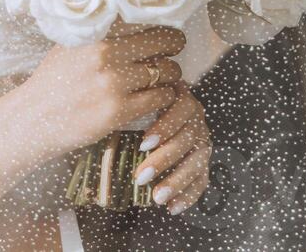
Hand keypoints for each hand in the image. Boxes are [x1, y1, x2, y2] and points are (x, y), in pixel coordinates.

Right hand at [15, 22, 185, 156]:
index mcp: (95, 32)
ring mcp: (113, 82)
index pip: (146, 18)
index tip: (166, 35)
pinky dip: (164, 96)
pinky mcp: (118, 110)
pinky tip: (156, 97)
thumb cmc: (52, 81)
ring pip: (166, 71)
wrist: (33, 119)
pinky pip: (159, 97)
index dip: (162, 27)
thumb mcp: (70, 45)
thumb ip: (100, 33)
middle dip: (172, 49)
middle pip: (163, 42)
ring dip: (170, 76)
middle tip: (171, 56)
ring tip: (163, 79)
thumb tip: (133, 21)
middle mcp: (105, 53)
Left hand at [132, 82, 210, 214]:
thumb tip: (103, 124)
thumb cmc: (132, 111)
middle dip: (165, 159)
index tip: (144, 143)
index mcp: (179, 98)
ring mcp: (201, 140)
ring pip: (197, 160)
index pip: (181, 107)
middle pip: (188, 137)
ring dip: (177, 180)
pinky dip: (188, 195)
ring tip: (157, 197)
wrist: (147, 121)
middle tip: (141, 176)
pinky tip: (172, 207)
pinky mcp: (202, 162)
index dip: (166, 126)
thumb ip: (126, 109)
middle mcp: (194, 118)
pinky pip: (201, 179)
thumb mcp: (131, 105)